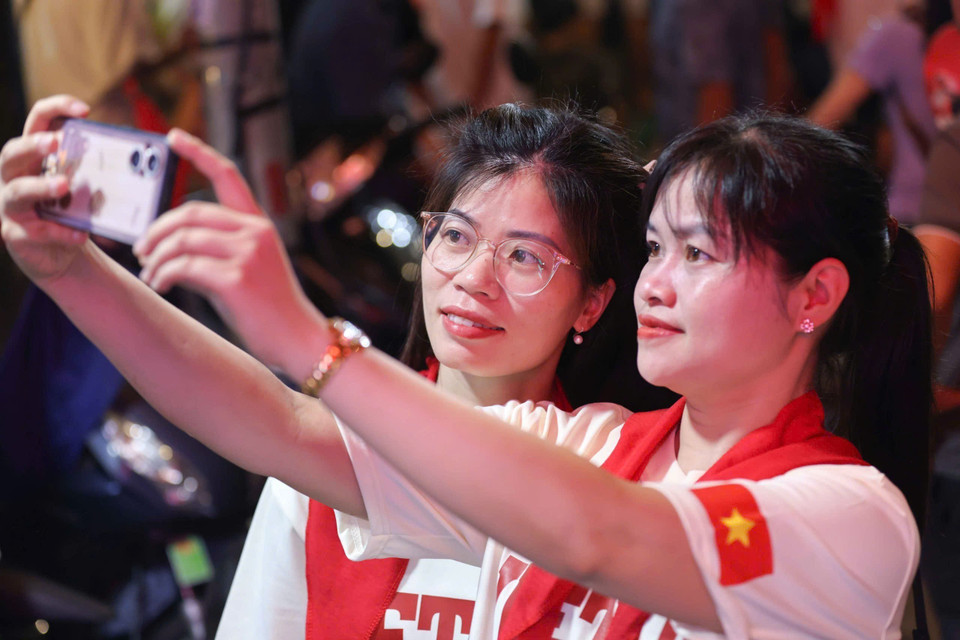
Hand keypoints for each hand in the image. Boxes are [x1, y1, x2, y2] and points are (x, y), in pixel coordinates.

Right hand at [0, 96, 91, 283]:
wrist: (59, 254)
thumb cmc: (71, 211)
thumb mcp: (82, 187)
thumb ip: (97, 170)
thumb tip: (139, 155)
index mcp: (32, 157)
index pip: (37, 121)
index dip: (56, 108)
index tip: (85, 109)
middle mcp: (14, 177)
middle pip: (12, 152)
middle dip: (33, 145)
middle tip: (55, 142)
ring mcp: (11, 206)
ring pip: (18, 191)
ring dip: (41, 186)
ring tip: (64, 186)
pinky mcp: (16, 234)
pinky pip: (37, 231)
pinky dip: (60, 232)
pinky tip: (81, 234)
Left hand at [134, 129, 320, 370]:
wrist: (299, 340)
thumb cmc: (269, 310)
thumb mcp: (247, 269)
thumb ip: (216, 250)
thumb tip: (169, 246)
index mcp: (259, 225)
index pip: (228, 176)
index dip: (199, 152)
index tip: (174, 136)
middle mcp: (255, 232)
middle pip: (189, 212)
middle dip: (156, 230)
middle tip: (140, 250)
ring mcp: (247, 254)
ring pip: (182, 240)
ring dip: (156, 258)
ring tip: (150, 274)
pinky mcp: (236, 279)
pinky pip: (184, 267)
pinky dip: (163, 275)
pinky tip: (160, 285)